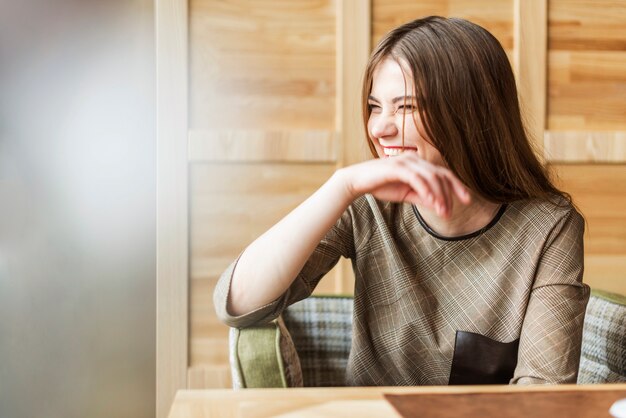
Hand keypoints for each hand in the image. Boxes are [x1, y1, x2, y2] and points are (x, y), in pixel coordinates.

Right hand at [338, 153, 470, 217]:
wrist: (357, 182)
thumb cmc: (380, 186)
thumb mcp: (406, 194)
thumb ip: (422, 197)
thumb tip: (439, 205)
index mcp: (418, 164)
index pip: (443, 174)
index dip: (457, 186)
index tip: (467, 200)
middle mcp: (415, 159)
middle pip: (440, 175)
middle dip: (449, 194)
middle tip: (449, 213)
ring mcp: (406, 161)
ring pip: (431, 177)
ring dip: (438, 195)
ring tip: (442, 212)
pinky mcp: (397, 167)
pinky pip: (417, 179)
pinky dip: (426, 191)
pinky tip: (431, 203)